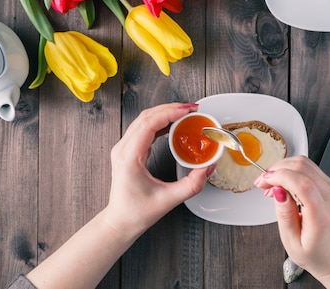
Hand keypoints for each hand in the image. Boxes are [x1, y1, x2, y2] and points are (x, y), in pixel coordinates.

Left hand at [105, 102, 211, 234]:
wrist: (120, 221)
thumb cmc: (137, 212)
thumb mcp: (169, 200)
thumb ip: (192, 185)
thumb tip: (209, 168)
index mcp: (129, 157)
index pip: (149, 124)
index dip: (170, 113)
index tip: (188, 110)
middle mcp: (123, 149)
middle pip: (146, 117)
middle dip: (170, 109)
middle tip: (192, 108)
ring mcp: (123, 148)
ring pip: (143, 120)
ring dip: (164, 113)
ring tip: (185, 113)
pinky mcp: (127, 151)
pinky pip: (142, 128)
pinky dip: (159, 122)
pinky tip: (173, 124)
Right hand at [253, 156, 329, 279]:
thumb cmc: (314, 252)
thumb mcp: (291, 242)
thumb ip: (284, 215)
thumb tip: (277, 191)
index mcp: (322, 217)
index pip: (304, 185)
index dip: (281, 177)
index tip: (264, 181)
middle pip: (303, 168)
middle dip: (277, 169)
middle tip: (262, 182)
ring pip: (305, 163)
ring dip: (283, 168)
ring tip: (270, 184)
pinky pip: (308, 167)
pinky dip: (290, 170)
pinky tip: (281, 183)